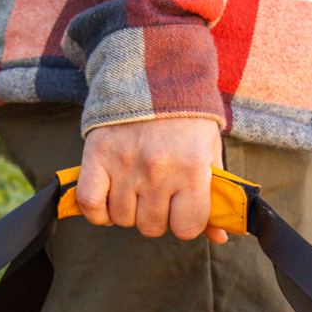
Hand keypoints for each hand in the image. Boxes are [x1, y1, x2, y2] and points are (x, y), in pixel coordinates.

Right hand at [75, 117, 227, 243]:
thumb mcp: (209, 153)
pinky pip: (91, 204)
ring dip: (129, 210)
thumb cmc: (186, 119)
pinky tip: (109, 200)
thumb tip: (220, 237)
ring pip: (122, 218)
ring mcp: (125, 164)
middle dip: (157, 216)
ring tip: (136, 188)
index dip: (185, 223)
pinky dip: (98, 211)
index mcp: (192, 168)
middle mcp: (158, 169)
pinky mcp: (97, 156)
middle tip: (158, 194)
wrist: (153, 74)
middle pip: (151, 226)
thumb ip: (214, 197)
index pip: (187, 227)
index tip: (183, 209)